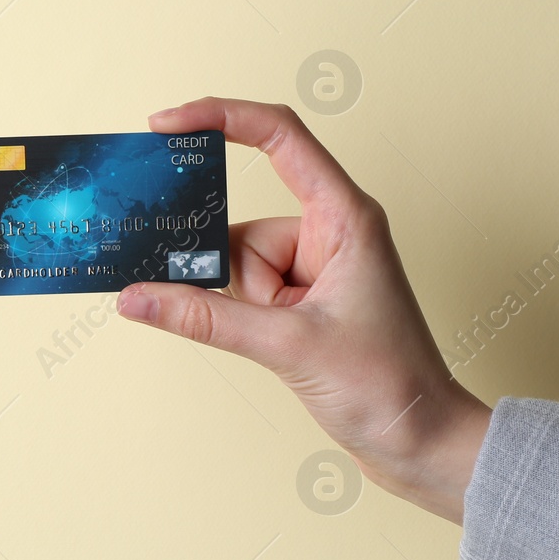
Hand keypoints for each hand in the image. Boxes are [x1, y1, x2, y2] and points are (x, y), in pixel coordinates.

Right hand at [116, 97, 491, 523]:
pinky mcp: (304, 303)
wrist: (421, 443)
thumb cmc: (389, 385)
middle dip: (231, 273)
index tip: (166, 125)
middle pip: (244, 226)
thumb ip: (205, 317)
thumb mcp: (287, 345)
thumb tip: (137, 297)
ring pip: (239, 268)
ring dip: (244, 309)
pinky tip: (271, 348)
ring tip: (286, 344)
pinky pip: (246, 294)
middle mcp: (331, 232)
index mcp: (345, 215)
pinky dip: (241, 318)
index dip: (220, 117)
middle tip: (251, 312)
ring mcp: (316, 268)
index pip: (279, 136)